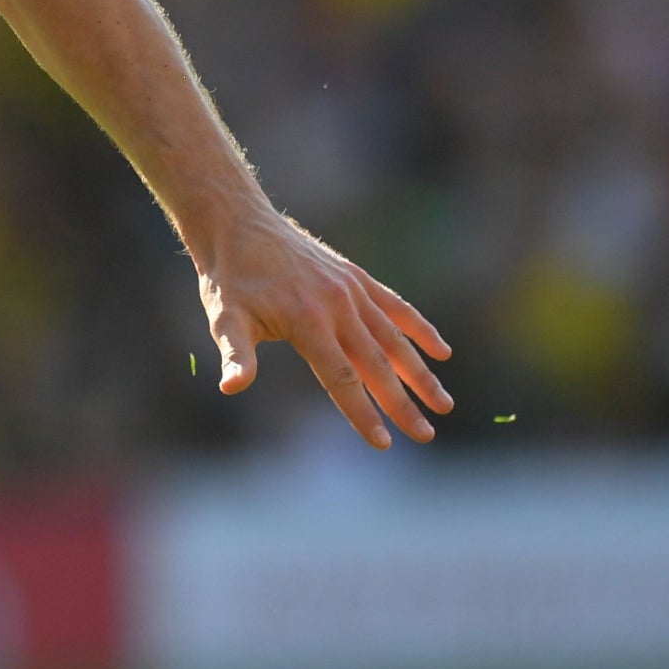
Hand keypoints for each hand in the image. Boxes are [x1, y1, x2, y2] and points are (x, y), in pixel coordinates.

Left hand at [201, 209, 453, 447]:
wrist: (238, 224)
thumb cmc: (229, 279)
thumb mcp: (225, 318)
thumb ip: (237, 354)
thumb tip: (232, 387)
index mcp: (308, 321)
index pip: (342, 378)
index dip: (363, 413)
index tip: (384, 444)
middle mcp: (338, 305)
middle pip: (377, 364)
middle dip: (402, 404)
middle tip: (426, 436)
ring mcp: (351, 289)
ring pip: (394, 338)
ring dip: (421, 373)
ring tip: (443, 404)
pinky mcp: (355, 276)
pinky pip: (395, 306)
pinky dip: (419, 328)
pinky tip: (441, 352)